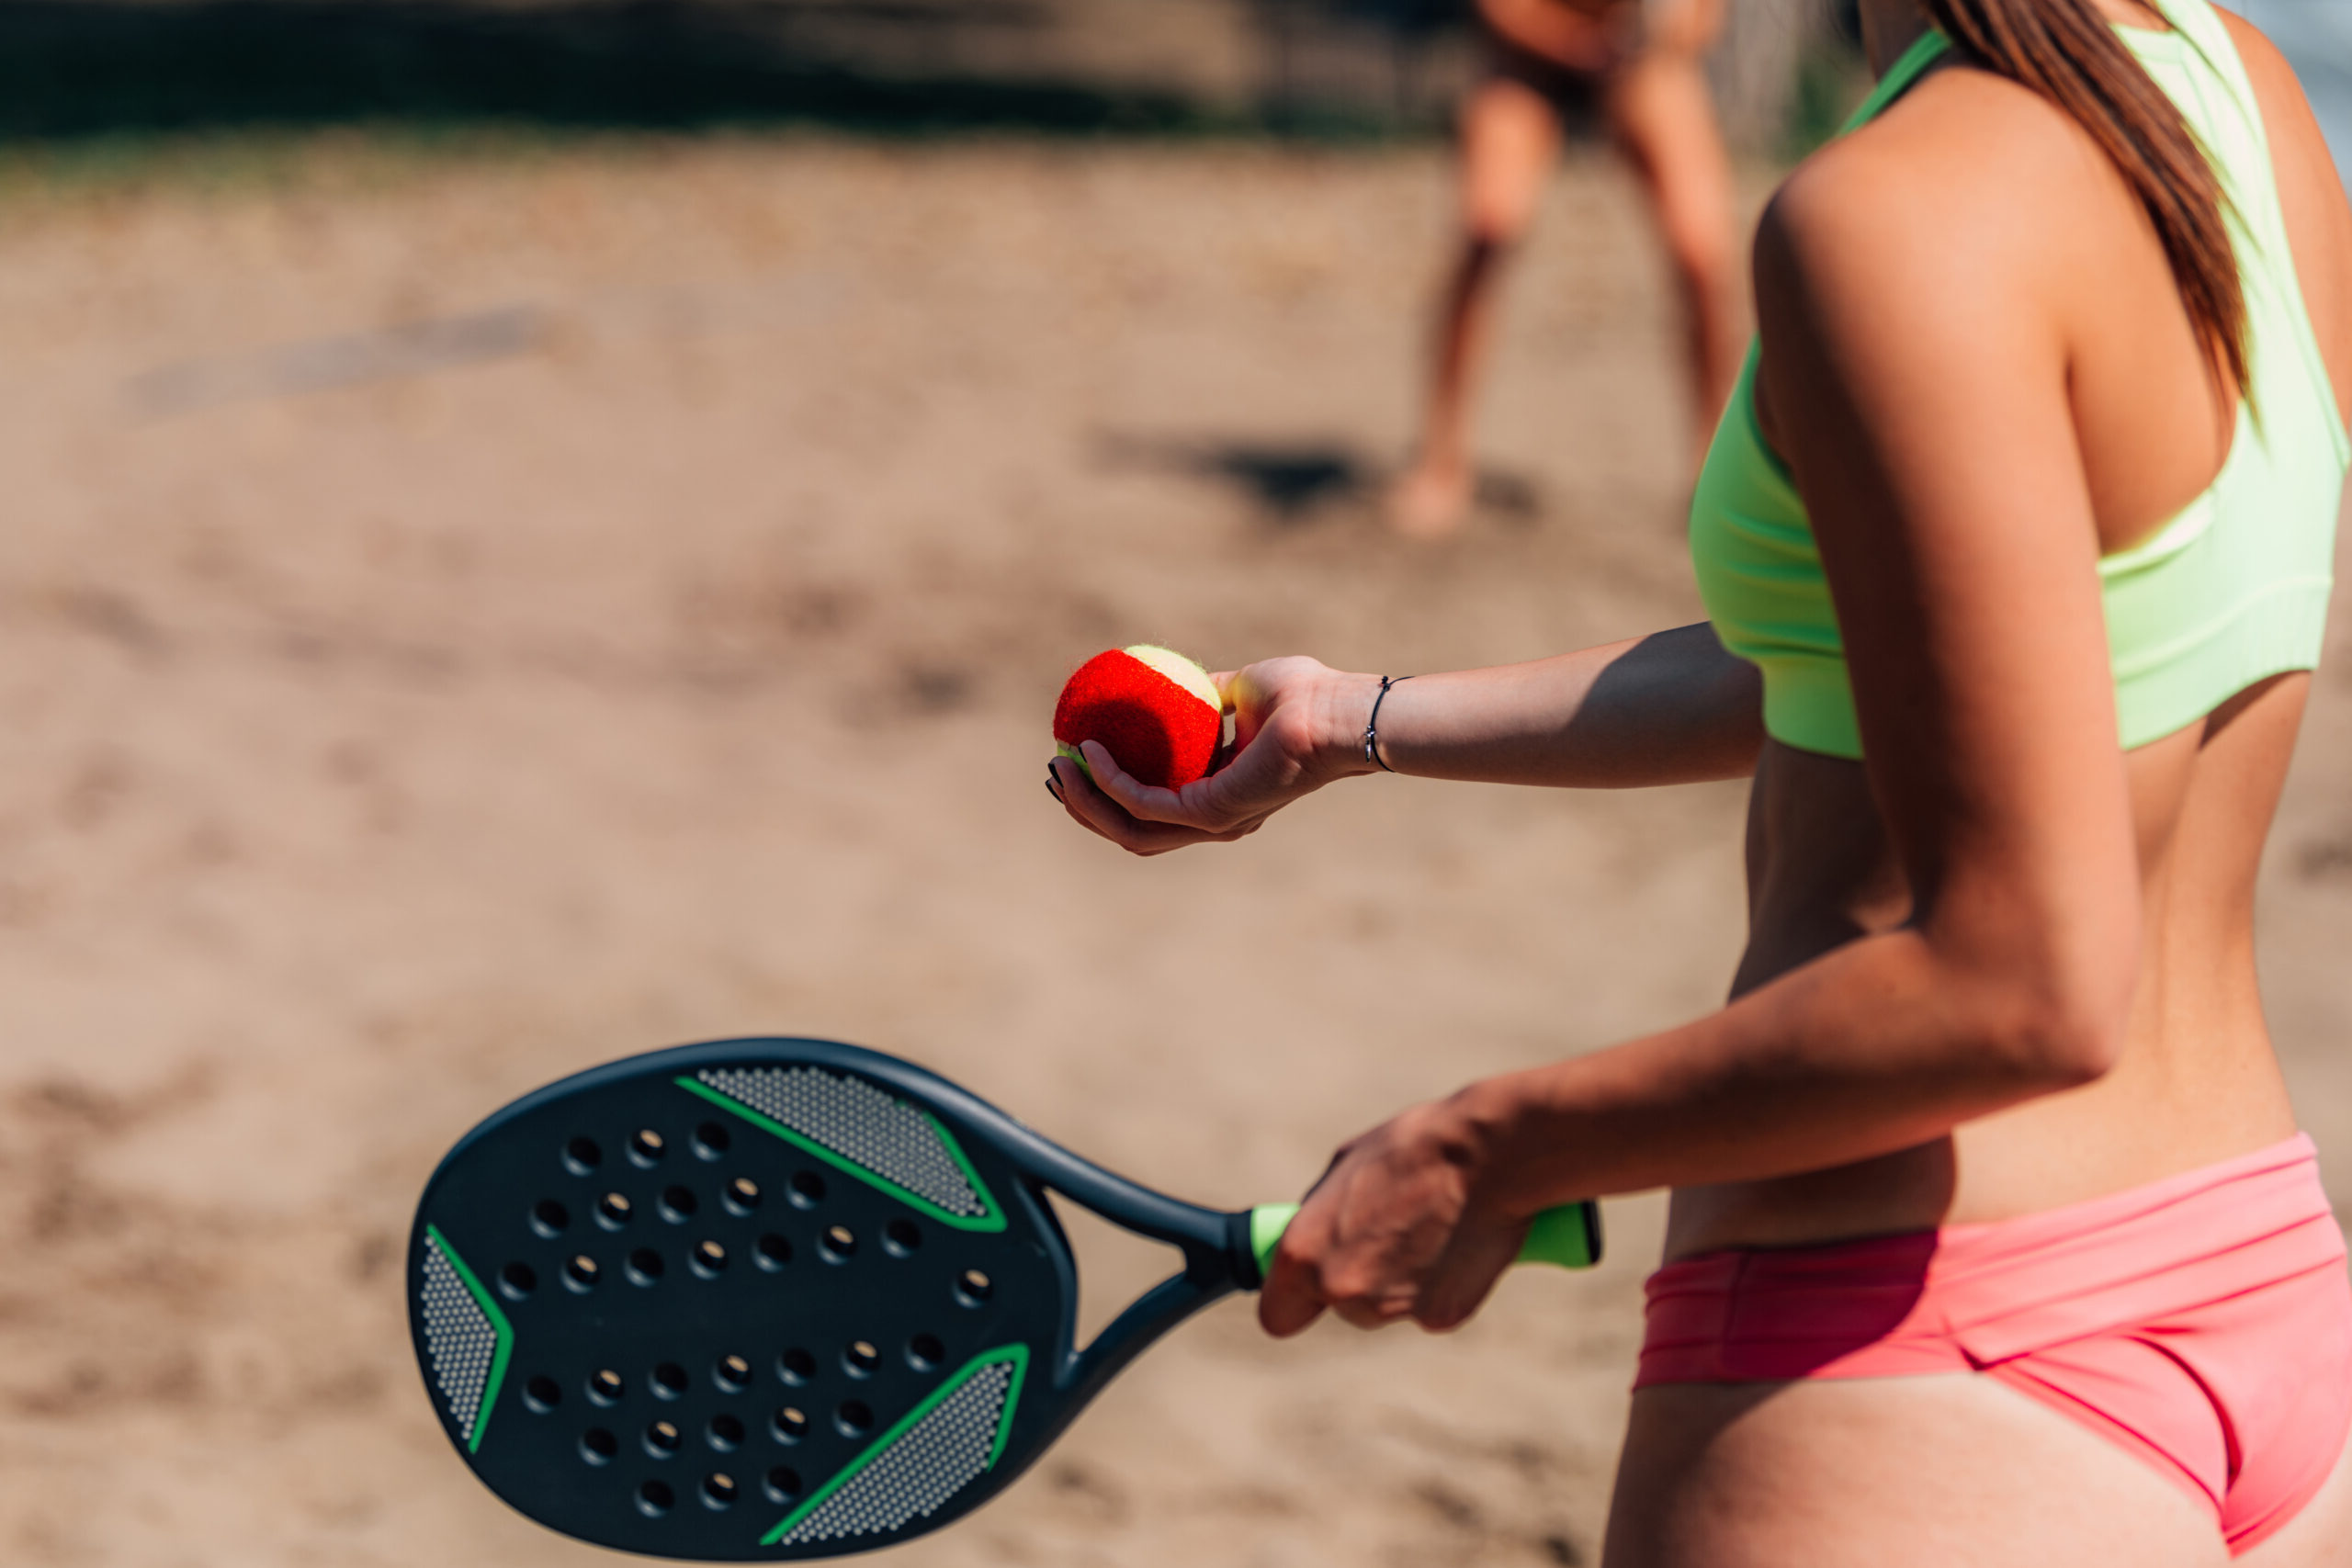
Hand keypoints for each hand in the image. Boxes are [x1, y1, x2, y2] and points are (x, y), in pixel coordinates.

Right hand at [1048, 657, 1375, 855]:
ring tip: (1059, 767)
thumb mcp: (1240, 688)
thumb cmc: (1305, 696)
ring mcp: (1214, 822)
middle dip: (1083, 808)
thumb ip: (1203, 692)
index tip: (1074, 760)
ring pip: (1129, 829)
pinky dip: (1109, 781)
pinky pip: (1144, 802)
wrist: (1338, 709)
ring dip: (1085, 803)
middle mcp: (1215, 821)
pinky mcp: (1212, 812)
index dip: (1105, 796)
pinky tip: (1090, 753)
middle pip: (1131, 832)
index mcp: (1219, 798)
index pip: (1152, 812)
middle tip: (1055, 770)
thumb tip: (1164, 678)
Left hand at [1258, 1090, 1530, 1336]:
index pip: (1277, 1315)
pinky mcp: (1442, 1318)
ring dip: (1399, 1283)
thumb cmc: (1413, 1148)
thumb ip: (1322, 1218)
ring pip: (1385, 1308)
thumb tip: (1318, 1235)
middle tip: (1389, 1232)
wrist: (1489, 1155)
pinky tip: (1456, 1243)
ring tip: (1429, 1228)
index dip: (1293, 1300)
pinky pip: (1430, 1307)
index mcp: (1304, 1254)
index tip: (1306, 1288)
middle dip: (1357, 1280)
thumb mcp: (1344, 1170)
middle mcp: (1342, 1290)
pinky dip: (1441, 1286)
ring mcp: (1393, 1310)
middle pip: (1340, 1308)